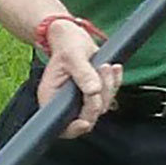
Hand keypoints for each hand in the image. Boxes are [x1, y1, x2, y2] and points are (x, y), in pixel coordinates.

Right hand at [37, 20, 122, 138]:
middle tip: (101, 70)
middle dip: (99, 97)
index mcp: (51, 97)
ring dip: (108, 86)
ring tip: (104, 65)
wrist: (73, 36)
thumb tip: (93, 90)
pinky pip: (109, 95)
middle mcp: (64, 102)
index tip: (85, 121)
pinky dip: (114, 83)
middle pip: (88, 116)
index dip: (75, 128)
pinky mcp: (93, 93)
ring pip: (101, 105)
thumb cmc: (67, 45)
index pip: (62, 125)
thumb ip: (83, 73)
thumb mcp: (73, 55)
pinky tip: (112, 68)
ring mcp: (80, 99)